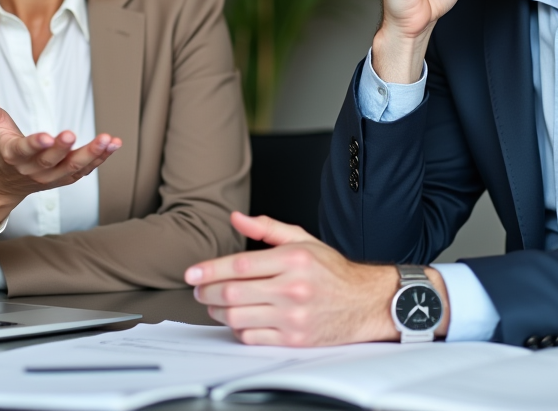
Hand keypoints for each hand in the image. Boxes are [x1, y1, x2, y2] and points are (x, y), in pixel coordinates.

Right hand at [0, 78, 120, 229]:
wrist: (4, 181)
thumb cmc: (0, 146)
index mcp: (13, 155)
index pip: (24, 151)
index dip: (35, 144)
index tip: (47, 136)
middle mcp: (33, 169)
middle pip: (51, 161)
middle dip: (64, 148)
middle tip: (74, 134)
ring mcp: (51, 176)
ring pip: (72, 168)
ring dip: (91, 154)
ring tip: (108, 140)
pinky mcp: (65, 177)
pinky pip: (85, 170)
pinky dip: (100, 159)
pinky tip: (114, 144)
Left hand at [187, 212, 448, 346]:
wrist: (365, 302)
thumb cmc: (333, 272)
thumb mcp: (303, 240)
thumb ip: (267, 229)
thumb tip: (237, 218)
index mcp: (294, 259)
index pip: (240, 264)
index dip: (210, 269)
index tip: (192, 273)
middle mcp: (294, 288)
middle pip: (233, 292)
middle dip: (207, 292)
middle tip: (199, 289)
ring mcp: (294, 317)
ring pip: (238, 317)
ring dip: (218, 311)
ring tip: (215, 303)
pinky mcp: (295, 339)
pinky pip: (252, 337)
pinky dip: (238, 330)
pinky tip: (239, 319)